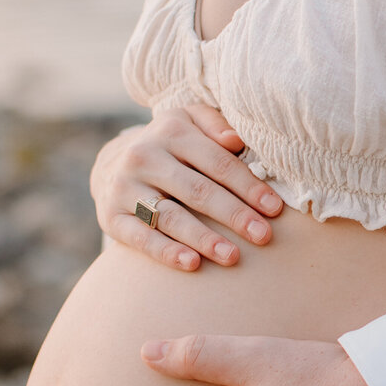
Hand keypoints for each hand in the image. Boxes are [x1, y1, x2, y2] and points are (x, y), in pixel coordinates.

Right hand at [91, 102, 283, 271]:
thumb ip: (215, 124)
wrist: (112, 163)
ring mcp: (125, 188)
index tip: (274, 208)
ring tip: (233, 256)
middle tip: (263, 236)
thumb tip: (237, 139)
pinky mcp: (111, 216)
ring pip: (171, 217)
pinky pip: (142, 238)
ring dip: (204, 238)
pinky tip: (193, 264)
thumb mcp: (189, 121)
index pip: (217, 162)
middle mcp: (144, 157)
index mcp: (171, 131)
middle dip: (234, 215)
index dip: (248, 186)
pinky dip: (167, 252)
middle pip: (198, 190)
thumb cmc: (170, 145)